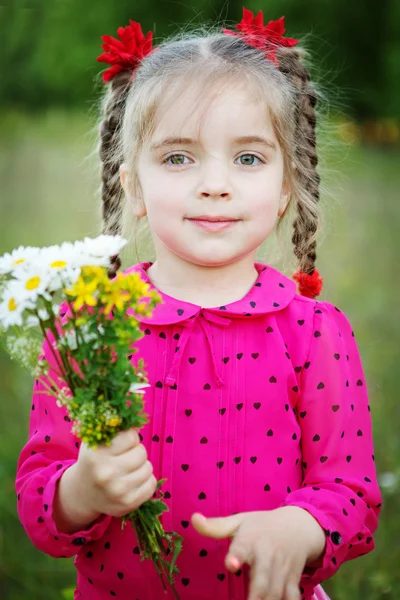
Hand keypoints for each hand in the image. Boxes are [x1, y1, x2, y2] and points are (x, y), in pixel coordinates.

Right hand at [63, 428, 156, 522]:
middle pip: (141, 452)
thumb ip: (114, 428)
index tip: (121, 443)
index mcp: (95, 454)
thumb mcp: (96, 441)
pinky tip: (132, 481)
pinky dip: (145, 481)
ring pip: (148, 468)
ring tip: (128, 470)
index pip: (131, 436)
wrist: (83, 493)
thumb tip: (137, 416)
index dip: (129, 438)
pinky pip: (151, 484)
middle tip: (125, 457)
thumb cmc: (94, 460)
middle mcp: (105, 473)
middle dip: (136, 452)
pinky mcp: (128, 504)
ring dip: (141, 466)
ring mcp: (117, 491)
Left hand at [191, 506, 325, 599]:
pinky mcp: (292, 580)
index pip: (243, 546)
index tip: (230, 564)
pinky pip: (293, 596)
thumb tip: (193, 519)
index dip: (236, 555)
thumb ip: (216, 526)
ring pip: (277, 591)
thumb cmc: (261, 526)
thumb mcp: (239, 521)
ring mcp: (282, 569)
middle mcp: (268, 555)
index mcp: (251, 539)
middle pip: (263, 578)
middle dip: (257, 594)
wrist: (298, 526)